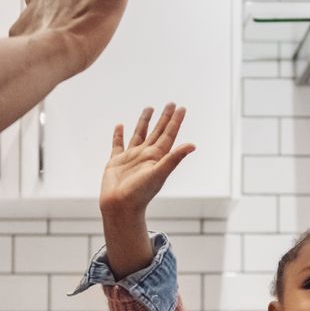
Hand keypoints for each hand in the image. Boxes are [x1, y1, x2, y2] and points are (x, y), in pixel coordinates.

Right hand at [100, 103, 194, 218]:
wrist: (120, 207)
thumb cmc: (140, 193)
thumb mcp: (159, 174)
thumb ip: (174, 158)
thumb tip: (193, 145)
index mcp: (157, 157)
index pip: (169, 135)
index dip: (175, 121)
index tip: (181, 108)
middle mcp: (145, 155)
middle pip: (157, 132)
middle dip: (164, 118)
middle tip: (170, 103)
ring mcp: (131, 157)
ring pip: (139, 134)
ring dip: (144, 122)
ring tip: (149, 108)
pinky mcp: (116, 161)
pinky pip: (118, 144)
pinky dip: (118, 135)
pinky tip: (120, 125)